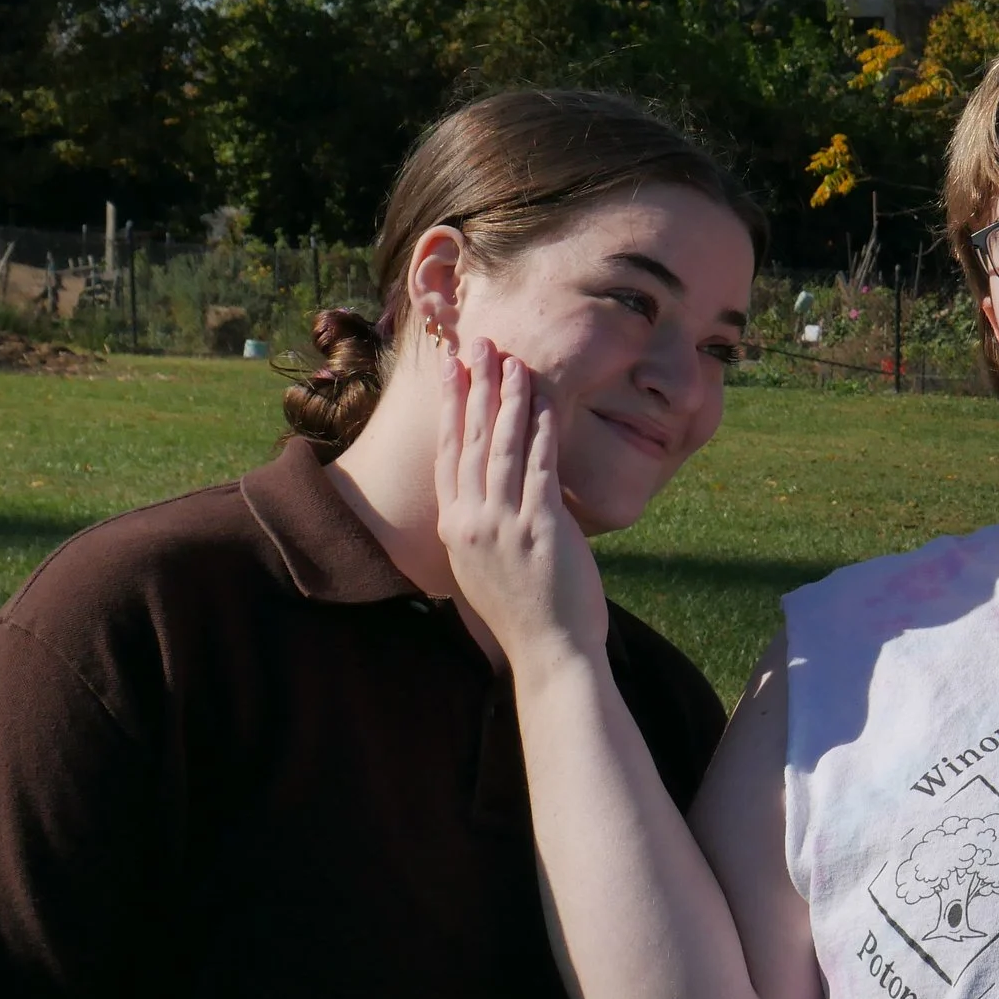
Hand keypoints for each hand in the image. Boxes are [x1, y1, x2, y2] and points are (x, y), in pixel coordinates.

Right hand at [435, 337, 609, 669]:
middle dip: (477, 388)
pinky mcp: (540, 528)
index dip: (452, 411)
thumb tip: (491, 498)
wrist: (548, 653)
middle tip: (482, 346)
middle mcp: (472, 522)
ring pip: (503, 447)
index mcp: (456, 529)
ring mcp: (503, 525)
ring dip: (508, 399)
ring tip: (513, 361)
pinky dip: (541, 431)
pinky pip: (540, 468)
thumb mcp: (487, 567)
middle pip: (472, 441)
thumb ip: (484, 529)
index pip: (450, 456)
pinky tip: (544, 403)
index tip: (454, 373)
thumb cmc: (526, 614)